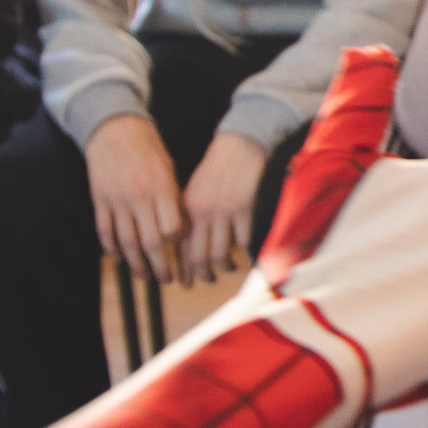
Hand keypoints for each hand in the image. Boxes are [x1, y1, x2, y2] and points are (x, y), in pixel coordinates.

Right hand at [84, 114, 183, 281]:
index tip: (182, 255)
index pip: (172, 228)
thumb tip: (181, 229)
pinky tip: (119, 259)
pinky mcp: (99, 200)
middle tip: (166, 280)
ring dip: (135, 264)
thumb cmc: (148, 149)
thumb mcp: (168, 170)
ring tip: (144, 277)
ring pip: (126, 242)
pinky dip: (111, 249)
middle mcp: (139, 197)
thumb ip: (173, 199)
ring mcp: (116, 200)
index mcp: (161, 188)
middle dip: (159, 266)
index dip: (177, 246)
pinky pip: (105, 231)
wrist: (115, 129)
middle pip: (150, 241)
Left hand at [179, 131, 267, 285]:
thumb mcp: (196, 190)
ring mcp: (225, 212)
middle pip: (200, 256)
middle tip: (206, 280)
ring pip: (221, 253)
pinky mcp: (246, 209)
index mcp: (188, 208)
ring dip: (224, 267)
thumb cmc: (217, 168)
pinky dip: (244, 251)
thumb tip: (188, 247)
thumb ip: (191, 217)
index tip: (185, 282)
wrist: (240, 145)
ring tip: (227, 268)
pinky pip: (243, 240)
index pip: (181, 247)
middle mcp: (204, 212)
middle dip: (203, 274)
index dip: (183, 268)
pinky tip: (244, 254)